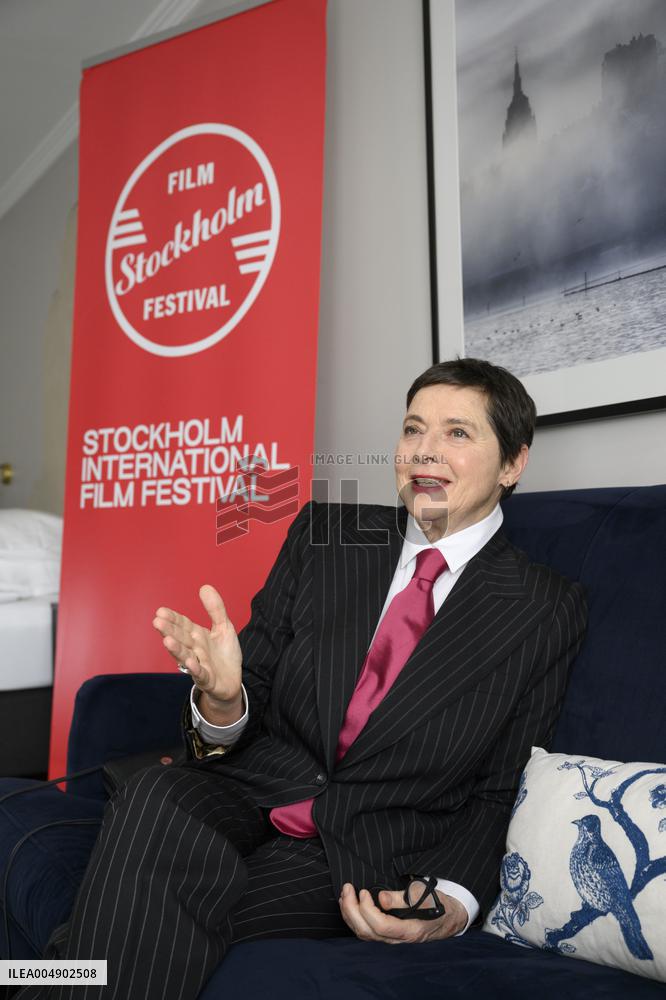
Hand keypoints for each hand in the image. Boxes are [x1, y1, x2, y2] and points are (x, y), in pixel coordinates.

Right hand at [152, 585, 242, 716]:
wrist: (233, 681)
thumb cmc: (224, 654)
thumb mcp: (224, 627)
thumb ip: (215, 609)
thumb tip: (205, 586)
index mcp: (197, 636)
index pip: (183, 625)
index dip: (173, 618)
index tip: (160, 611)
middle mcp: (194, 650)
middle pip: (180, 639)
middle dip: (169, 631)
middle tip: (157, 621)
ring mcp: (199, 665)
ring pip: (185, 656)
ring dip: (176, 649)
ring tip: (167, 640)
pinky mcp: (208, 680)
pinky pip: (200, 674)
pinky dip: (194, 669)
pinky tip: (189, 662)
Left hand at [338, 883, 467, 943]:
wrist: (448, 917)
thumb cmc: (438, 904)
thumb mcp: (425, 895)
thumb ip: (402, 898)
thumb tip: (381, 899)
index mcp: (410, 931)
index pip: (381, 926)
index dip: (367, 910)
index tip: (364, 891)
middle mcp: (399, 940)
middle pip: (367, 932)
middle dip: (352, 910)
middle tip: (347, 888)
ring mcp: (392, 939)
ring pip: (364, 934)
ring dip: (350, 914)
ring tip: (344, 894)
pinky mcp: (388, 935)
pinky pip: (366, 931)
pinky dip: (354, 918)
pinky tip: (349, 905)